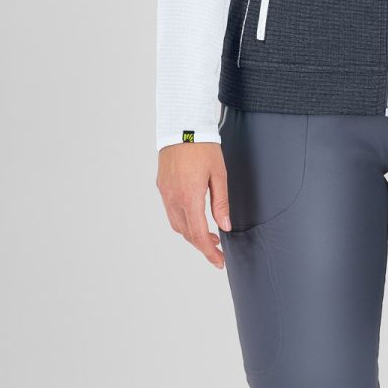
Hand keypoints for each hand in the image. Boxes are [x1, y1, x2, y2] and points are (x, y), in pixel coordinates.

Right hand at [157, 142, 231, 267]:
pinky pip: (171, 211)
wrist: (182, 125)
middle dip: (202, 245)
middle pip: (186, 233)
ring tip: (209, 234)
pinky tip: (194, 216)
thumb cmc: (204, 147)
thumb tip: (225, 226)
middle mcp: (174, 198)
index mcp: (189, 197)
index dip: (209, 252)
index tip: (219, 262)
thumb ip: (221, 202)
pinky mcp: (162, 186)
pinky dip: (183, 220)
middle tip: (217, 249)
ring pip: (176, 224)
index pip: (198, 235)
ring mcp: (165, 193)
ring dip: (192, 233)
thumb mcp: (219, 173)